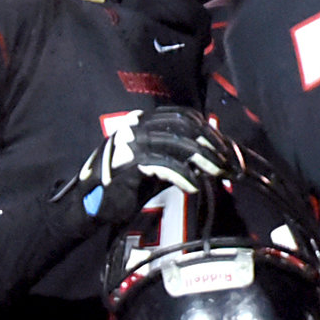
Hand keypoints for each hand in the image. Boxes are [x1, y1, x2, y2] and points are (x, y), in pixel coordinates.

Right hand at [67, 107, 226, 225]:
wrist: (91, 202)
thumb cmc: (126, 184)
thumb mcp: (156, 164)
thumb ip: (179, 154)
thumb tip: (212, 155)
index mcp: (145, 120)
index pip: (185, 116)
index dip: (210, 131)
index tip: (226, 149)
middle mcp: (138, 125)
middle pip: (186, 127)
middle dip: (212, 144)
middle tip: (228, 163)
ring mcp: (132, 141)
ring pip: (179, 144)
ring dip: (203, 160)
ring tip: (217, 173)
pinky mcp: (129, 161)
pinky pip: (164, 165)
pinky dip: (183, 175)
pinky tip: (193, 186)